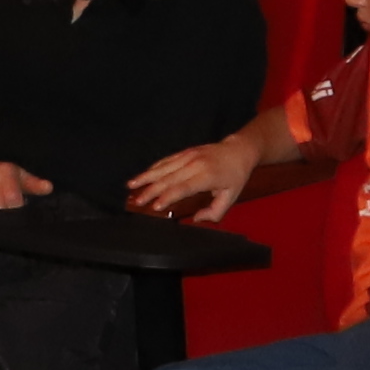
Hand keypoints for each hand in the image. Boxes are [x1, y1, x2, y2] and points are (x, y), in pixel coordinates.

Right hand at [130, 132, 265, 219]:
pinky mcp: (185, 152)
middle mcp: (195, 164)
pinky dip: (153, 168)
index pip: (183, 188)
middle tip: (138, 201)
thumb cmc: (235, 177)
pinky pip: (166, 160)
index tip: (156, 206)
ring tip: (131, 185)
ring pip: (163, 167)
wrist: (239, 150)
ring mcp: (189, 156)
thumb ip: (214, 212)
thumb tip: (196, 219)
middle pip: (169, 178)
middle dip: (152, 190)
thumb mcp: (231, 197)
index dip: (168, 197)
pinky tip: (143, 175)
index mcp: (207, 176)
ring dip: (146, 177)